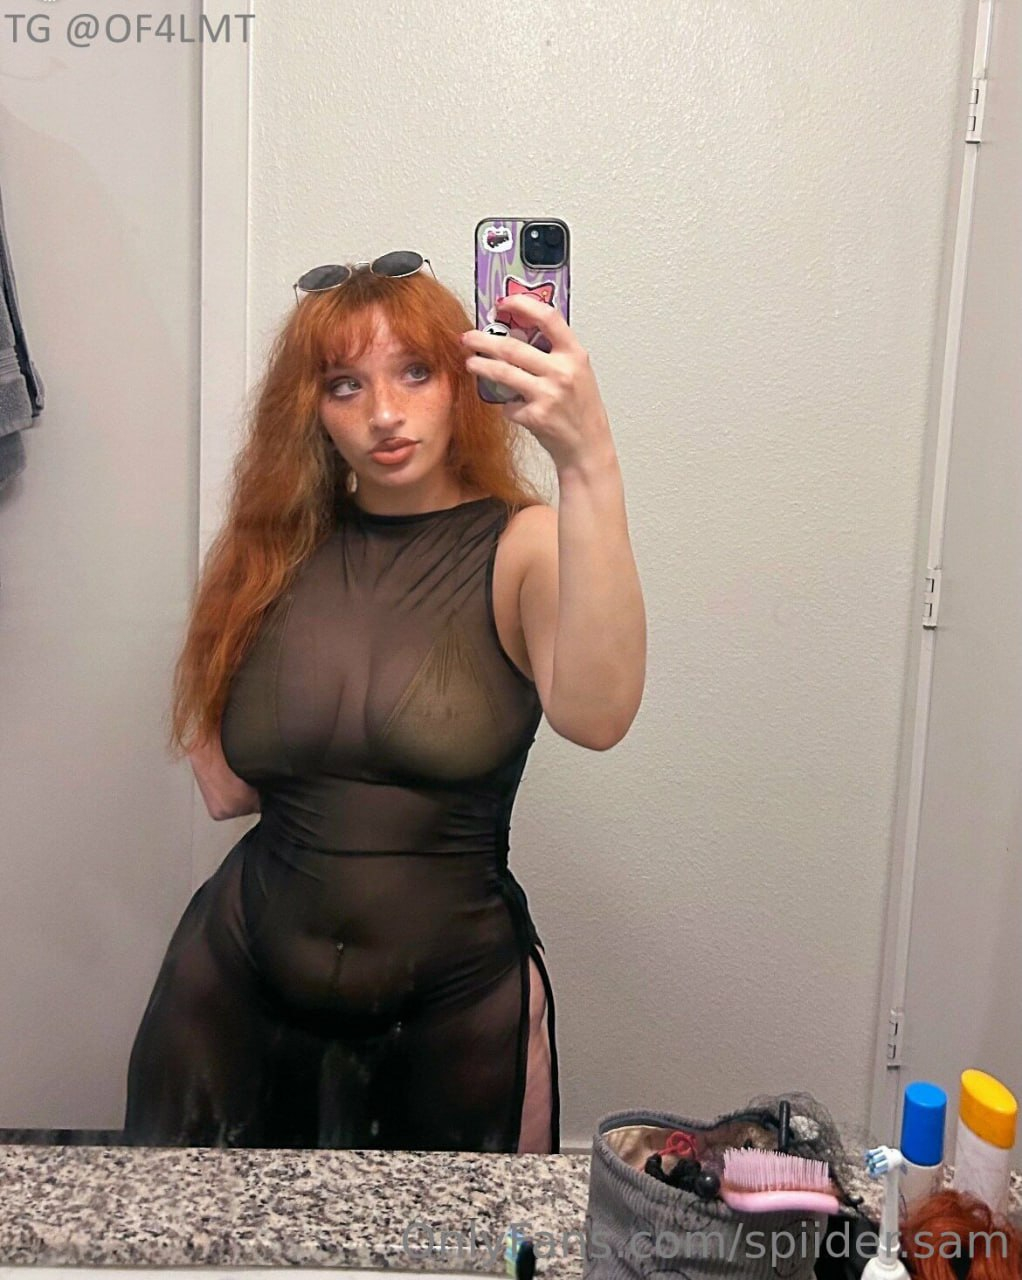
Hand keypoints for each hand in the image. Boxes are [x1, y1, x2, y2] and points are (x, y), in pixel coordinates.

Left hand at [460, 294, 615, 472]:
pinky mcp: (535, 416)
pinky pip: (508, 404)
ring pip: (503, 373)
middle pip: (513, 347)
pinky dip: (504, 404)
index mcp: (574, 355)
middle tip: (469, 337)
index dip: (522, 305)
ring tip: (471, 362)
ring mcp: (548, 395)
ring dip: (481, 365)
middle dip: (484, 340)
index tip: (503, 302)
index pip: (548, 318)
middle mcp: (562, 372)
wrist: (588, 446)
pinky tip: (507, 405)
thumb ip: (554, 353)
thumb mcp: (577, 372)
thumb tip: (517, 332)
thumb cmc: (581, 409)